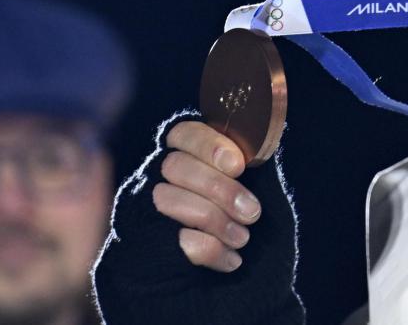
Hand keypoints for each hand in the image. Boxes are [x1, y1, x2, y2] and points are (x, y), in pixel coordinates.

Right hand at [152, 121, 261, 272]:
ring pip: (169, 200)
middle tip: (253, 213)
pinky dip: (209, 250)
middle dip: (220, 190)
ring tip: (243, 238)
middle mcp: (159, 174)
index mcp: (187, 151)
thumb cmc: (248, 218)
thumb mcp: (256, 185)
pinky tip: (231, 260)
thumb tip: (263, 143)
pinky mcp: (144, 240)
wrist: (237, 274)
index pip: (184, 132)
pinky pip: (172, 239)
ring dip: (216, 221)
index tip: (238, 165)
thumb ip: (252, 162)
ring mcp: (147, 207)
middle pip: (176, 166)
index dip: (209, 145)